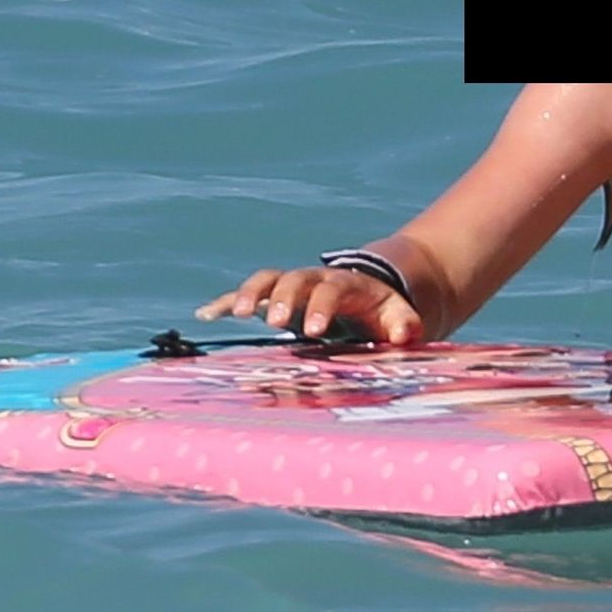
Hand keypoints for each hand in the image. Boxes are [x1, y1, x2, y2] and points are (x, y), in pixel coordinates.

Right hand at [195, 267, 423, 342]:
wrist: (373, 288)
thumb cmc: (383, 309)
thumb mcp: (398, 315)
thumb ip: (403, 323)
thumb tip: (404, 333)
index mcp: (346, 284)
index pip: (331, 290)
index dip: (321, 306)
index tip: (313, 329)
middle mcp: (315, 279)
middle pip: (296, 279)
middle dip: (284, 298)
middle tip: (276, 321)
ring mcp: (294, 286)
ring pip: (269, 279)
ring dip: (251, 292)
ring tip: (237, 313)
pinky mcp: (276, 297)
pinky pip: (250, 293)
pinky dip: (227, 301)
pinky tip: (207, 314)